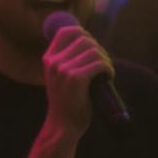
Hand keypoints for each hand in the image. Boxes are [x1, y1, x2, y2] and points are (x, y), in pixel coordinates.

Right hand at [40, 19, 112, 135]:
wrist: (63, 125)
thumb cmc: (67, 101)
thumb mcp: (60, 76)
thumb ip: (67, 60)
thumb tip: (89, 42)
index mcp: (49, 58)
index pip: (67, 31)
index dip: (85, 34)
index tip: (93, 47)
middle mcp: (53, 61)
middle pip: (85, 39)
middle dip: (100, 49)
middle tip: (104, 65)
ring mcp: (63, 70)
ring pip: (94, 51)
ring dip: (106, 60)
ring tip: (107, 72)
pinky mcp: (76, 79)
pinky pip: (99, 64)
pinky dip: (109, 69)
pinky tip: (109, 78)